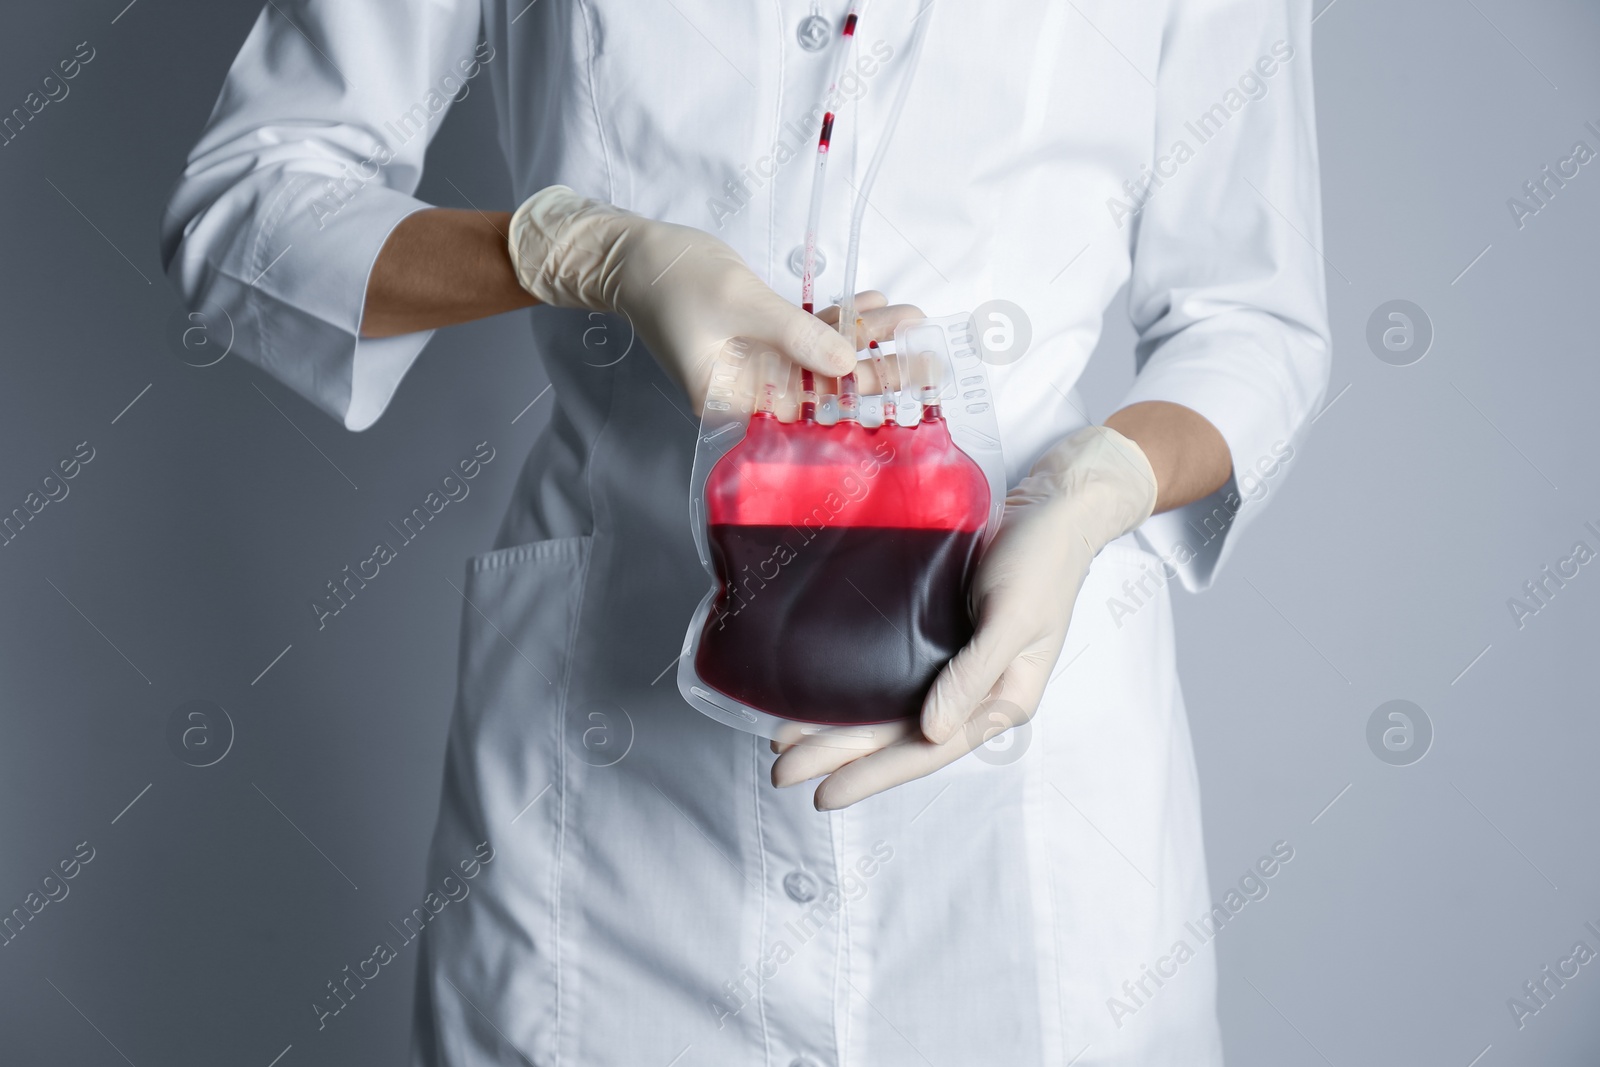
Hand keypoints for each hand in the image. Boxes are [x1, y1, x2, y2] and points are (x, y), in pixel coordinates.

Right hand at [508, 187, 913, 409]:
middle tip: (929, 360)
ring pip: (822, 357)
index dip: (860, 403)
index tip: (907, 393)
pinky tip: (875, 304)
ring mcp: (756, 362)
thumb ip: (798, 338)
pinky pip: (808, 333)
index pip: (808, 413)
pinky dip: (838, 319)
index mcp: (735, 400)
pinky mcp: (760, 335)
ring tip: (912, 319)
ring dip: (866, 337)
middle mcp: (749, 390)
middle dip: (877, 369)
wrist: (634, 254)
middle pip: (824, 387)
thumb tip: (849, 365)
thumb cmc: (676, 281)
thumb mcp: (744, 306)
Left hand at [770, 425, 1159, 809]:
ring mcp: (952, 663)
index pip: (928, 751)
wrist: (1052, 505)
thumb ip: (974, 675)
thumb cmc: (1043, 562)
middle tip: (780, 772)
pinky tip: (816, 692)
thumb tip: (932, 732)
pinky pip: (886, 671)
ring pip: (885, 708)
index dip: (874, 775)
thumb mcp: (1014, 619)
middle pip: (896, 735)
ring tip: (783, 742)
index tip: (824, 794)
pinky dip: (850, 687)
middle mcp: (971, 691)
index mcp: (1000, 700)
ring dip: (836, 727)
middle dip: (838, 756)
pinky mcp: (934, 632)